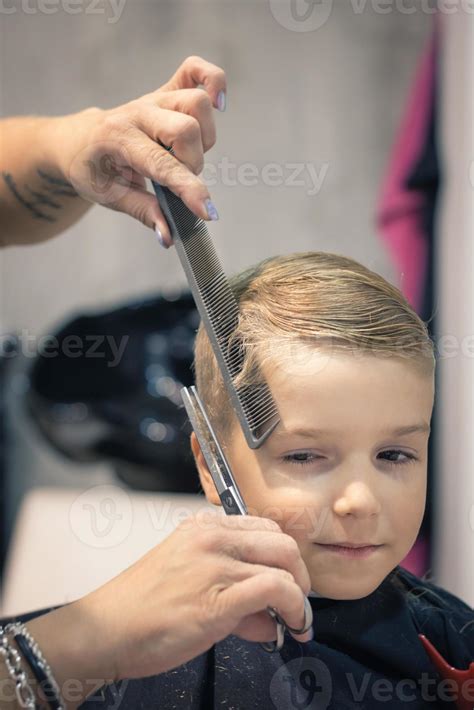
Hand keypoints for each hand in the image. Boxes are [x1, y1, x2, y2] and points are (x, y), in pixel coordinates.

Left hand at [53, 55, 224, 244]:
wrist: (77, 141)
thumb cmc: (91, 170)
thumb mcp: (108, 196)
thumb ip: (143, 213)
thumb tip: (169, 235)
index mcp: (118, 138)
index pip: (162, 163)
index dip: (188, 189)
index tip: (208, 212)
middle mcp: (138, 112)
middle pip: (186, 128)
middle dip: (192, 164)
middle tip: (177, 179)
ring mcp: (154, 99)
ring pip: (198, 104)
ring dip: (202, 138)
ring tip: (185, 156)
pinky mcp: (166, 91)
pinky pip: (196, 70)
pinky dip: (213, 82)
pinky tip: (218, 104)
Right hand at [78, 511, 312, 681]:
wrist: (105, 629)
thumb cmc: (140, 608)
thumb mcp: (186, 579)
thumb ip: (231, 588)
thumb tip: (270, 614)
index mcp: (202, 528)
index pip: (265, 528)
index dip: (283, 557)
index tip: (288, 580)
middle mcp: (212, 539)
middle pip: (283, 543)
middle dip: (299, 575)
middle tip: (297, 602)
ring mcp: (215, 566)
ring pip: (285, 565)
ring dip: (300, 598)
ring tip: (295, 621)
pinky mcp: (218, 600)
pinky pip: (276, 590)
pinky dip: (294, 608)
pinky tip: (290, 627)